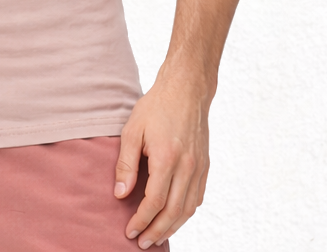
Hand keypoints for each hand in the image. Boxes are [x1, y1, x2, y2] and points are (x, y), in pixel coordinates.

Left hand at [113, 70, 210, 247]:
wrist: (186, 90)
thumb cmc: (155, 107)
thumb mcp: (132, 130)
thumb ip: (126, 164)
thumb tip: (120, 194)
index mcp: (166, 158)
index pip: (154, 201)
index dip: (141, 220)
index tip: (129, 231)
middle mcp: (187, 167)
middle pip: (173, 212)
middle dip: (156, 231)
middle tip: (141, 242)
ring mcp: (199, 167)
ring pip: (188, 209)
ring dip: (172, 227)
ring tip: (157, 236)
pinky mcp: (206, 166)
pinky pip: (197, 198)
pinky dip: (186, 213)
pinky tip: (174, 217)